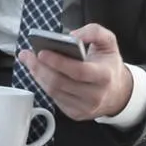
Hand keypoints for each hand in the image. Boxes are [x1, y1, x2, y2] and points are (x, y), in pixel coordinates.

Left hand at [17, 23, 132, 120]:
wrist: (118, 93)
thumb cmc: (109, 65)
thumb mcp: (109, 42)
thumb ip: (94, 31)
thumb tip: (72, 36)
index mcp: (105, 76)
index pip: (79, 71)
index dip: (59, 62)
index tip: (42, 52)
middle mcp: (95, 95)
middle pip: (61, 83)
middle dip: (40, 68)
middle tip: (27, 55)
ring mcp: (84, 108)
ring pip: (54, 92)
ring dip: (38, 75)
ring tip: (29, 61)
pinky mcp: (75, 114)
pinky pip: (54, 98)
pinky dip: (43, 84)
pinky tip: (38, 72)